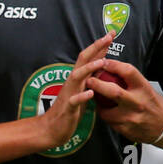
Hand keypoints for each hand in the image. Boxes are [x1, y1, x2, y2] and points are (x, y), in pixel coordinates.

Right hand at [34, 32, 113, 152]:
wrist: (51, 129)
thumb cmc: (69, 111)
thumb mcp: (82, 92)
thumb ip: (90, 80)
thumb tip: (101, 68)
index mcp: (78, 79)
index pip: (89, 58)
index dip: (100, 46)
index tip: (111, 34)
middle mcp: (73, 83)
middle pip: (83, 60)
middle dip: (96, 48)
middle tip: (108, 37)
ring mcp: (69, 94)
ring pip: (77, 77)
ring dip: (89, 68)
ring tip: (102, 62)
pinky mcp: (68, 108)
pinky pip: (74, 101)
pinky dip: (82, 96)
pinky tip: (91, 93)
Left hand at [87, 58, 162, 143]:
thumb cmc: (153, 104)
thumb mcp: (146, 87)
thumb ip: (129, 80)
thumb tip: (109, 68)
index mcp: (144, 89)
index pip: (128, 72)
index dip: (114, 65)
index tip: (104, 62)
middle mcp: (138, 103)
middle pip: (113, 92)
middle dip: (98, 85)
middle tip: (89, 80)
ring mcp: (131, 118)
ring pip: (106, 110)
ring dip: (98, 104)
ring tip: (97, 99)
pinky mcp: (126, 130)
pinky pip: (109, 122)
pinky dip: (106, 116)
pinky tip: (107, 112)